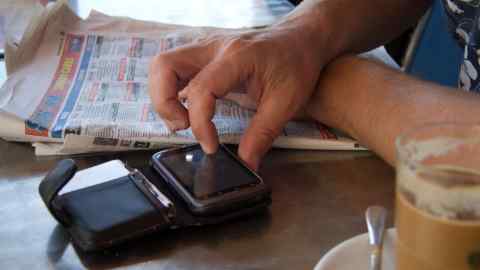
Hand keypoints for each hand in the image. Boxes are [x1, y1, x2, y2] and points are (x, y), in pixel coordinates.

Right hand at [149, 26, 328, 169]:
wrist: (302, 38)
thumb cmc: (297, 64)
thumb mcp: (286, 102)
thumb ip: (263, 134)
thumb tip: (246, 164)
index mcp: (237, 58)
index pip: (202, 89)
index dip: (200, 124)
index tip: (211, 147)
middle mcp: (214, 48)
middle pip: (164, 66)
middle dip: (164, 103)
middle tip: (182, 127)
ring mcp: (206, 49)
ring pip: (164, 65)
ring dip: (164, 96)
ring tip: (183, 121)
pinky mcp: (205, 55)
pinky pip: (175, 69)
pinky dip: (173, 91)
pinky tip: (190, 109)